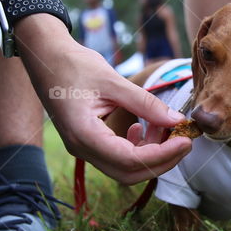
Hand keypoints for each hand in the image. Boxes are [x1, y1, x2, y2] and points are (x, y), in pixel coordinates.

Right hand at [15, 15, 191, 184]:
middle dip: (161, 161)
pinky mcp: (87, 142)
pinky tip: (142, 128)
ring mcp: (82, 148)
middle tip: (183, 141)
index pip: (130, 160)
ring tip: (165, 128)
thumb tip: (177, 120)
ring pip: (124, 168)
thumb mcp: (113, 81)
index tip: (185, 141)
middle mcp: (81, 148)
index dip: (162, 155)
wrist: (45, 57)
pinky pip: (116, 157)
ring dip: (150, 154)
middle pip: (129, 173)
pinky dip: (136, 148)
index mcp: (84, 135)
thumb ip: (146, 103)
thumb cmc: (73, 64)